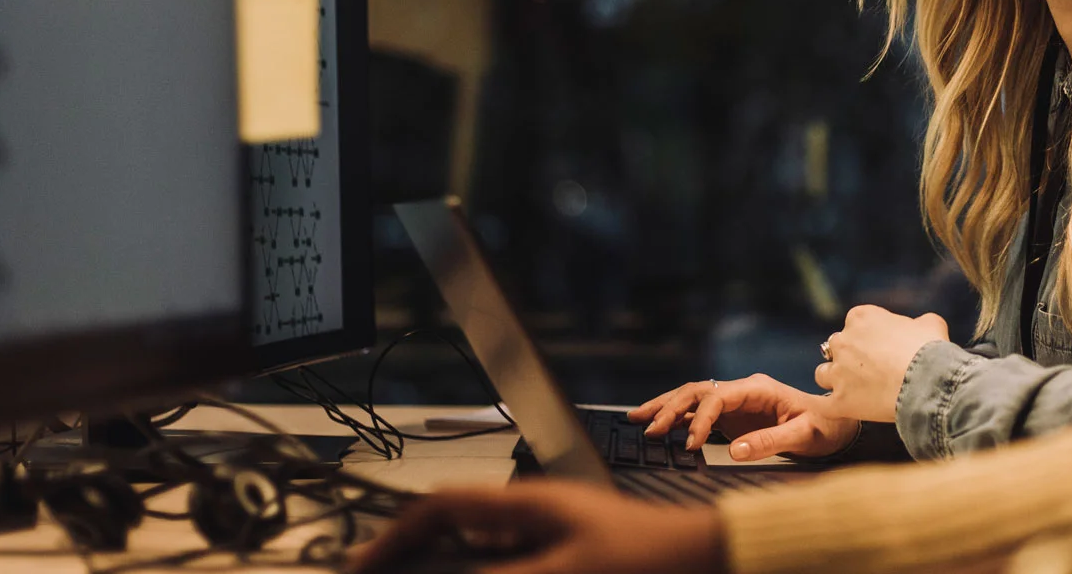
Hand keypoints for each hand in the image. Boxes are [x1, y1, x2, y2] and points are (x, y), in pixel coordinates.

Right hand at [347, 481, 723, 573]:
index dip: (397, 534)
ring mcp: (550, 533)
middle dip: (416, 552)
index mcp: (529, 504)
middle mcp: (534, 513)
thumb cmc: (650, 557)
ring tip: (419, 572)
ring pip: (481, 546)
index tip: (364, 563)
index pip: (443, 507)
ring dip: (451, 560)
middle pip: (454, 527)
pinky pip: (510, 557)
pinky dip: (486, 565)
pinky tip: (482, 571)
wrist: (707, 556)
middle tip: (382, 572)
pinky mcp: (567, 554)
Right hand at [627, 374, 859, 460]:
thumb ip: (770, 441)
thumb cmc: (825, 428)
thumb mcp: (804, 435)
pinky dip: (676, 417)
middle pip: (697, 391)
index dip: (701, 419)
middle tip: (648, 428)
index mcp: (758, 389)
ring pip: (693, 397)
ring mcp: (735, 402)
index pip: (718, 397)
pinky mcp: (732, 416)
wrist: (836, 426)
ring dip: (666, 407)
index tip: (691, 444)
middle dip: (670, 408)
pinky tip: (658, 426)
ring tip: (638, 419)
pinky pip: (698, 412)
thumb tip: (734, 450)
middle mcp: (742, 390)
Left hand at [816, 306, 949, 421]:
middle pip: (837, 346)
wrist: (927, 382)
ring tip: (854, 390)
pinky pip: (823, 406)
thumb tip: (921, 325)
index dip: (868, 336)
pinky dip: (828, 409)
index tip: (882, 347)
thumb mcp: (931, 324)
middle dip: (850, 356)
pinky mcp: (838, 401)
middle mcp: (843, 341)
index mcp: (862, 317)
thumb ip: (919, 322)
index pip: (856, 322)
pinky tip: (839, 411)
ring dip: (835, 379)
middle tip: (871, 370)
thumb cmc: (930, 351)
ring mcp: (838, 372)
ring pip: (823, 373)